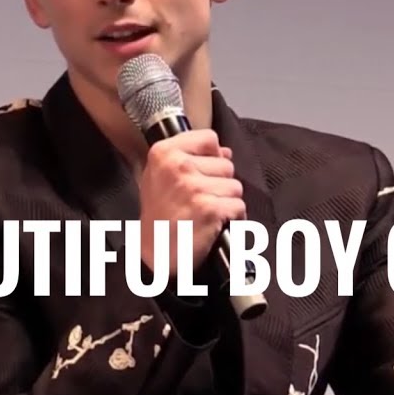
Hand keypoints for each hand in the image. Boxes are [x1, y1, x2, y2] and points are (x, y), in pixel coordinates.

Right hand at [137, 128, 243, 274]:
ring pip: (235, 186)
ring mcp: (193, 187)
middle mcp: (178, 166)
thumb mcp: (162, 178)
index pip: (209, 138)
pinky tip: (212, 225)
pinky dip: (232, 218)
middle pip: (226, 164)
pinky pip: (238, 206)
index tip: (200, 173)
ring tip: (203, 213)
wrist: (155, 256)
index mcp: (164, 152)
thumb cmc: (160, 217)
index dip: (212, 157)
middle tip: (197, 201)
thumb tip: (225, 151)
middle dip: (219, 184)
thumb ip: (192, 158)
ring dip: (226, 202)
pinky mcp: (209, 208)